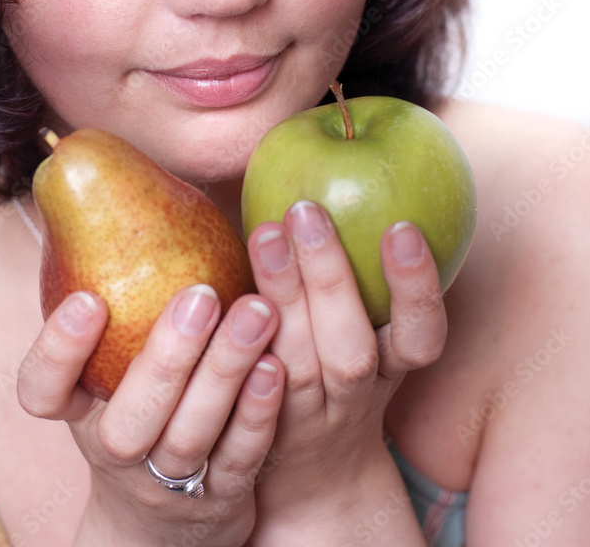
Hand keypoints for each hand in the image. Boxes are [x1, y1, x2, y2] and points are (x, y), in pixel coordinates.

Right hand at [17, 285, 284, 546]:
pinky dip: (257, 414)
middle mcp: (116, 450)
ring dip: (224, 373)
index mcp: (80, 411)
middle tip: (200, 297)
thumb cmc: (145, 402)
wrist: (166, 520)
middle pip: (128, 419)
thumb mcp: (115, 364)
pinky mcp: (220, 497)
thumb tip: (116, 176)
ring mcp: (168, 481)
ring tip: (259, 313)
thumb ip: (123, 294)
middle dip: (165, 357)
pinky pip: (239, 457)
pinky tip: (277, 366)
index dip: (58, 352)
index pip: (42, 392)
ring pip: (190, 435)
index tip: (88, 299)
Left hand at [245, 202, 446, 542]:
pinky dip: (238, 352)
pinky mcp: (257, 430)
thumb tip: (347, 164)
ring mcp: (302, 414)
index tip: (401, 227)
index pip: (420, 335)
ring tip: (265, 233)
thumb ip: (352, 270)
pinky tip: (219, 300)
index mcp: (391, 366)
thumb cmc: (335, 367)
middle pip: (350, 347)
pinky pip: (247, 397)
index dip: (416, 287)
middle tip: (305, 211)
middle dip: (331, 279)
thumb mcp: (365, 328)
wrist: (313, 475)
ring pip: (298, 366)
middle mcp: (353, 394)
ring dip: (282, 299)